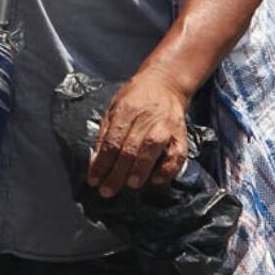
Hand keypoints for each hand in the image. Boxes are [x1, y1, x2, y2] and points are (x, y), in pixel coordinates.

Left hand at [87, 67, 191, 197]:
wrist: (165, 83)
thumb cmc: (135, 98)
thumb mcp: (113, 109)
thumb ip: (104, 135)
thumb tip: (95, 161)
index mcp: (125, 112)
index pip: (111, 142)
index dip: (101, 163)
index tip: (93, 180)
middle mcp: (145, 120)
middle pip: (129, 149)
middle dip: (117, 173)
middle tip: (107, 191)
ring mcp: (165, 127)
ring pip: (151, 150)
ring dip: (140, 170)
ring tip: (130, 185)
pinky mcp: (180, 135)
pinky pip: (177, 155)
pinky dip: (168, 169)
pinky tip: (157, 180)